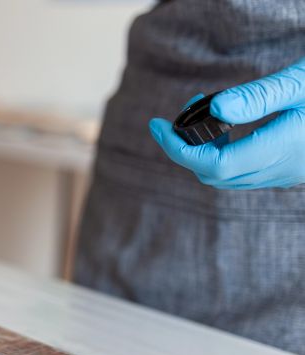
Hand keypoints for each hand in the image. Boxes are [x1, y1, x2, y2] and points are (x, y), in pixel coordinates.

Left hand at [148, 58, 304, 188]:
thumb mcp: (298, 82)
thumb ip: (256, 97)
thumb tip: (212, 107)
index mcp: (283, 150)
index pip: (215, 165)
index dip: (179, 150)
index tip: (157, 126)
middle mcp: (283, 171)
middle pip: (215, 174)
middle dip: (187, 147)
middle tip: (180, 112)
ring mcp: (286, 174)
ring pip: (227, 177)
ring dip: (204, 151)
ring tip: (201, 113)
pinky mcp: (287, 171)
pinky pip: (242, 173)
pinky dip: (223, 154)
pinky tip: (223, 127)